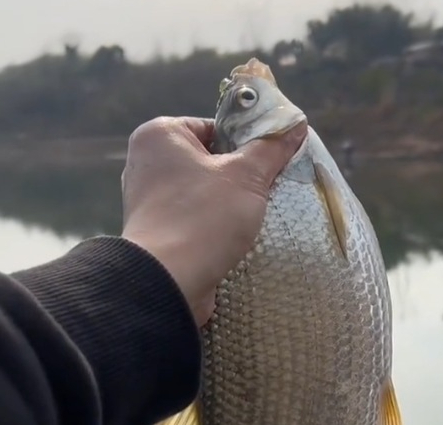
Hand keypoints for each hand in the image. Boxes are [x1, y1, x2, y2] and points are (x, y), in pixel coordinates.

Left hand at [121, 115, 307, 326]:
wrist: (168, 281)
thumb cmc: (203, 218)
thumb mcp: (247, 177)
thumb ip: (271, 149)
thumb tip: (296, 124)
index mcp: (159, 135)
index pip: (214, 128)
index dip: (245, 145)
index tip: (267, 165)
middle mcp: (146, 164)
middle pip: (208, 162)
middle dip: (238, 178)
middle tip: (264, 193)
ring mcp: (147, 202)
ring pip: (202, 195)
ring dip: (228, 206)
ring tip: (250, 220)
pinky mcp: (156, 235)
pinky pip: (192, 222)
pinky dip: (213, 228)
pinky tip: (232, 240)